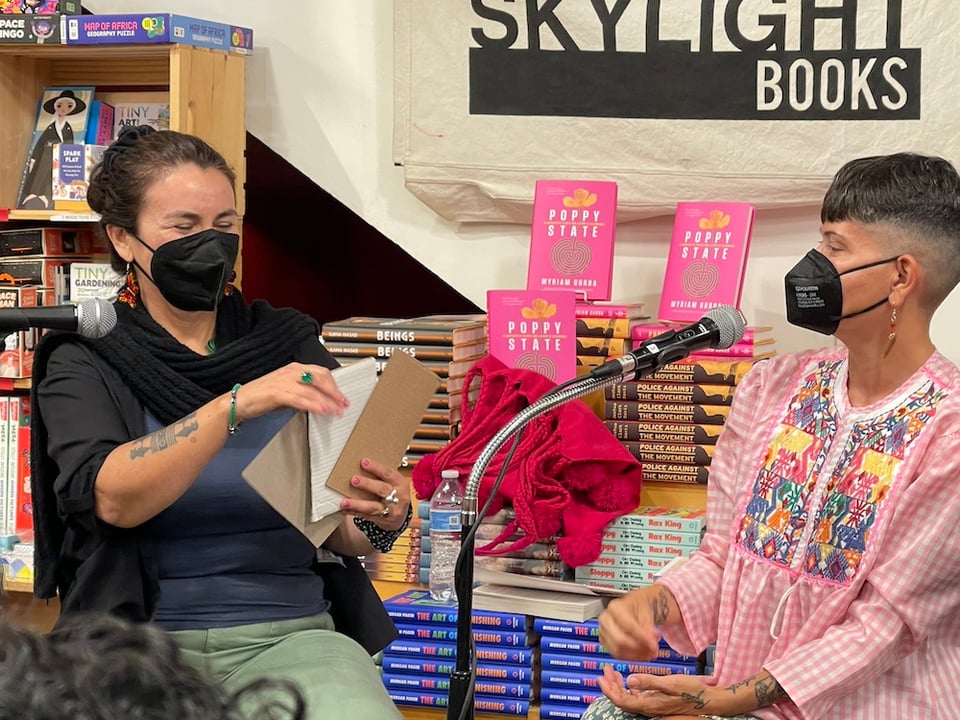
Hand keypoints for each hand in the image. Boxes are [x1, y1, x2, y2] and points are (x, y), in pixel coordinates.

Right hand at [233, 362, 346, 422]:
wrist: (239, 402)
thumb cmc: (261, 397)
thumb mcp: (287, 393)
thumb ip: (303, 394)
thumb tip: (320, 402)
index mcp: (295, 369)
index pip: (321, 372)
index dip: (334, 385)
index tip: (342, 397)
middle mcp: (291, 372)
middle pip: (320, 377)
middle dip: (334, 392)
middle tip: (343, 404)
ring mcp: (283, 381)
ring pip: (312, 389)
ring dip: (327, 401)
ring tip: (336, 410)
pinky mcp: (276, 392)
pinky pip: (299, 398)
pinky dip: (312, 404)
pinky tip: (321, 410)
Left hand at [340, 457, 410, 530]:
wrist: (401, 515)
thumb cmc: (394, 493)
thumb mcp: (394, 483)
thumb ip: (382, 476)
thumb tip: (361, 465)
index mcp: (400, 483)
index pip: (388, 473)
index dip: (376, 467)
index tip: (363, 462)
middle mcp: (398, 497)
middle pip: (382, 490)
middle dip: (367, 484)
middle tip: (353, 480)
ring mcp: (391, 511)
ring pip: (373, 507)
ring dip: (357, 504)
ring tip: (345, 502)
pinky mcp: (383, 521)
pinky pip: (367, 516)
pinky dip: (355, 512)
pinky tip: (345, 509)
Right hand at [598, 585, 665, 659]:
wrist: (637, 606)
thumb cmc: (641, 605)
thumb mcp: (648, 609)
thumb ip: (648, 624)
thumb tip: (651, 638)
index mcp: (615, 607)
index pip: (628, 626)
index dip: (642, 637)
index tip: (654, 645)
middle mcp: (606, 620)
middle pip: (620, 641)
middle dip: (639, 648)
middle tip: (654, 651)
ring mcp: (604, 632)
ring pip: (618, 651)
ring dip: (637, 655)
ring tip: (651, 652)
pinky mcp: (605, 642)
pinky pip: (618, 655)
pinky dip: (632, 657)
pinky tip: (643, 654)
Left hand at [598, 665, 718, 717]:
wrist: (709, 700)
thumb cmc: (692, 691)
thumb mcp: (670, 683)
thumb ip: (649, 682)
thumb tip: (630, 681)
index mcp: (649, 705)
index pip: (621, 701)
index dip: (609, 690)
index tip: (601, 677)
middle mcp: (649, 708)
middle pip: (622, 700)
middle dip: (611, 685)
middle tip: (605, 670)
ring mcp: (653, 705)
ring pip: (629, 698)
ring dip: (619, 685)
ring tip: (613, 671)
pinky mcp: (658, 701)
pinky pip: (638, 696)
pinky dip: (630, 686)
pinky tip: (629, 678)